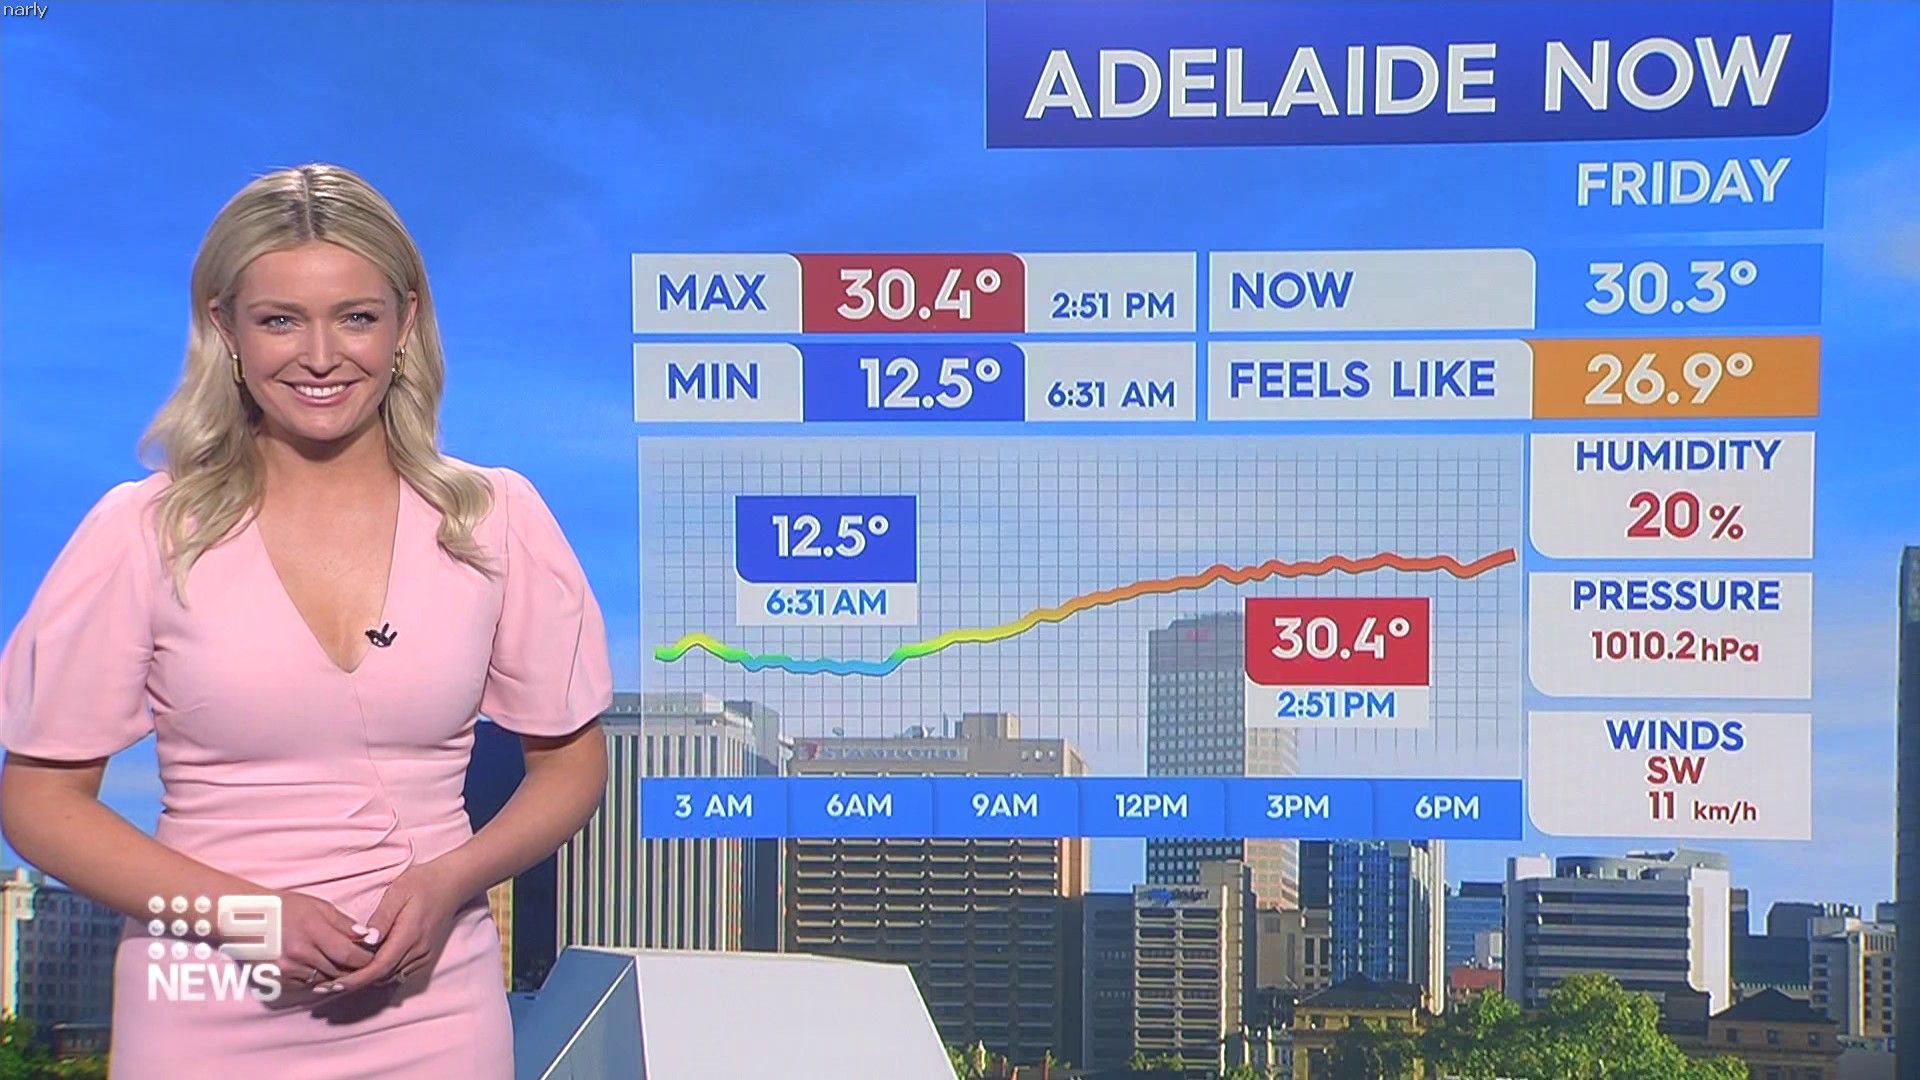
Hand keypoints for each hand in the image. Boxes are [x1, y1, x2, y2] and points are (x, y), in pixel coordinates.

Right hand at [267, 889, 376, 990]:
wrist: (246, 919)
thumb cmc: (286, 908)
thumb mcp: (317, 906)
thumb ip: (343, 923)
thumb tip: (367, 937)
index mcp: (313, 930)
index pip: (349, 954)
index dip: (365, 958)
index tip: (371, 956)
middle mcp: (300, 953)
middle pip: (338, 971)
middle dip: (353, 969)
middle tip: (361, 963)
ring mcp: (287, 968)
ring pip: (324, 980)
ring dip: (336, 975)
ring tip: (342, 965)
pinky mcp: (277, 979)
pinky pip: (306, 985)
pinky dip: (317, 979)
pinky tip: (319, 968)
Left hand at [328, 857, 468, 994]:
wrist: (452, 883)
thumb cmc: (422, 883)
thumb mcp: (398, 892)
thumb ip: (381, 918)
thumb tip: (366, 941)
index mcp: (409, 934)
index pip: (379, 966)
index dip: (356, 979)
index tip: (334, 985)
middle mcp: (418, 950)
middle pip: (383, 976)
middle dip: (356, 983)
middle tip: (328, 985)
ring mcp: (423, 954)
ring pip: (391, 976)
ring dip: (368, 980)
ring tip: (341, 979)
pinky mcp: (425, 955)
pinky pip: (400, 972)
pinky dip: (382, 974)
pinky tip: (366, 969)